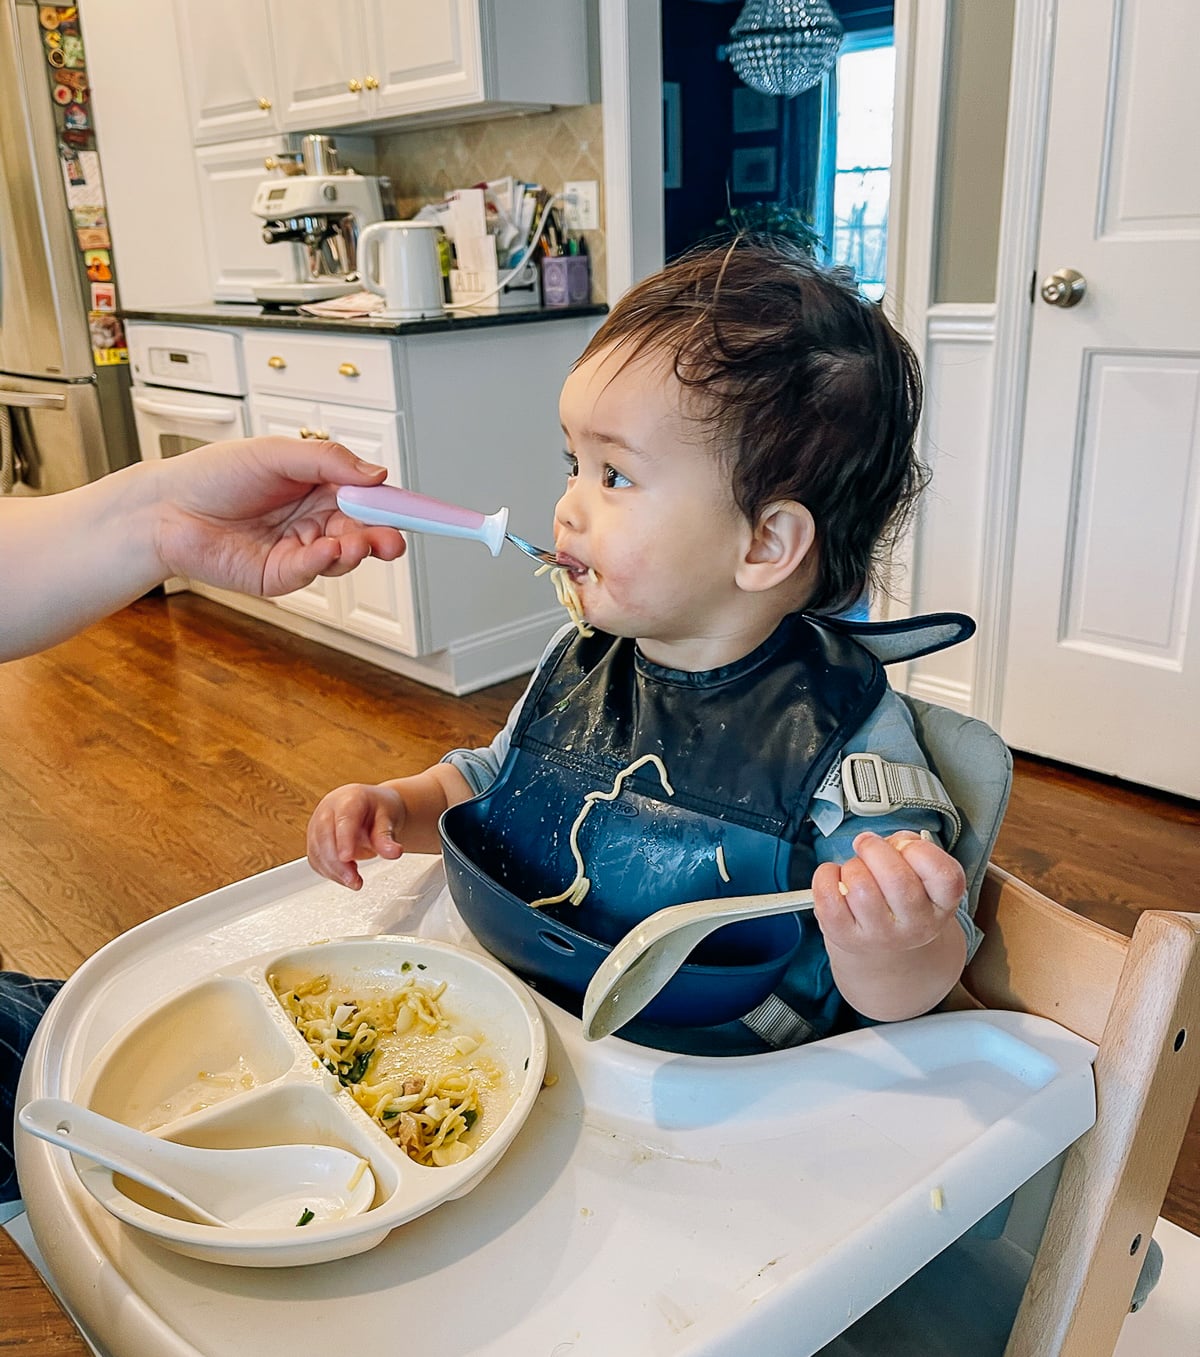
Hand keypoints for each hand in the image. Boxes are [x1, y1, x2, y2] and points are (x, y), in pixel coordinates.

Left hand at [153, 437, 405, 595]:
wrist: (165, 509)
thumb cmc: (213, 475)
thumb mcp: (276, 452)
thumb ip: (328, 460)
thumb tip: (375, 474)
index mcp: (320, 487)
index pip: (370, 497)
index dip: (397, 505)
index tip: (426, 511)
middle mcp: (314, 520)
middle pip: (364, 531)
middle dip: (382, 536)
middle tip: (394, 539)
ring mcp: (299, 550)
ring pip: (344, 555)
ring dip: (356, 550)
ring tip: (356, 544)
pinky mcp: (279, 576)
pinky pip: (311, 571)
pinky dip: (323, 561)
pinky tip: (326, 550)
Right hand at [306, 782, 406, 889]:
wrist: (371, 808)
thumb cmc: (378, 809)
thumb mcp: (388, 819)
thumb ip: (387, 837)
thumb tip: (393, 853)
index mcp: (349, 798)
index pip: (343, 818)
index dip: (343, 838)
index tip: (347, 857)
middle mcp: (328, 810)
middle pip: (324, 836)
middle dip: (337, 862)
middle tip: (354, 880)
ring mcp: (317, 825)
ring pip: (317, 850)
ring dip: (334, 871)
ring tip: (355, 881)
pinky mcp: (314, 842)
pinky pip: (316, 860)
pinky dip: (330, 872)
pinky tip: (346, 877)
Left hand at [812, 830, 965, 955]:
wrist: (885, 943)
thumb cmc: (900, 894)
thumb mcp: (919, 870)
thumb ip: (908, 846)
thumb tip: (878, 843)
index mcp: (942, 904)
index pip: (944, 875)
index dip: (919, 850)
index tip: (904, 847)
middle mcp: (916, 925)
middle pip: (896, 878)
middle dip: (874, 849)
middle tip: (868, 846)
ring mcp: (881, 935)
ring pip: (860, 885)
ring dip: (852, 866)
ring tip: (856, 870)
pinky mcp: (847, 938)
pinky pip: (828, 898)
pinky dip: (825, 876)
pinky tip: (835, 878)